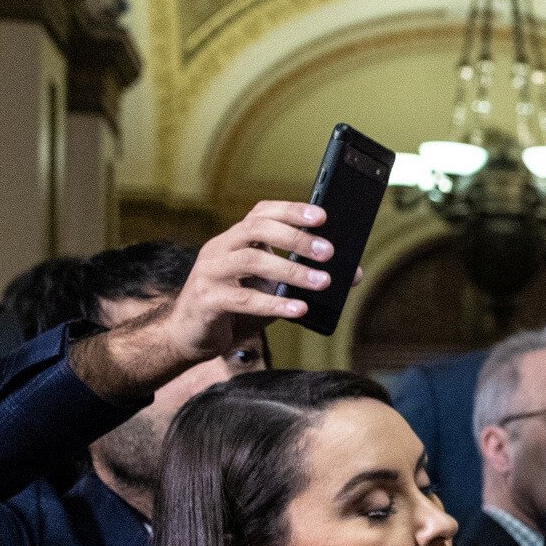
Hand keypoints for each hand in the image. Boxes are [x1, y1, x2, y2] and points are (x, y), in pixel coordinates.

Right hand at [73, 199, 327, 401]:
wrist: (191, 335)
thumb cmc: (237, 308)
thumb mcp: (274, 290)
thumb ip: (306, 279)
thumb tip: (354, 274)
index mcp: (236, 240)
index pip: (262, 213)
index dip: (291, 210)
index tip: (322, 216)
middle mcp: (220, 249)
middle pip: (256, 230)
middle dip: (296, 238)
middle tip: (328, 252)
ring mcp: (209, 272)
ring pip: (251, 261)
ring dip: (291, 271)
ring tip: (323, 282)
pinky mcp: (205, 299)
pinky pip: (242, 298)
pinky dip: (274, 303)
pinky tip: (299, 309)